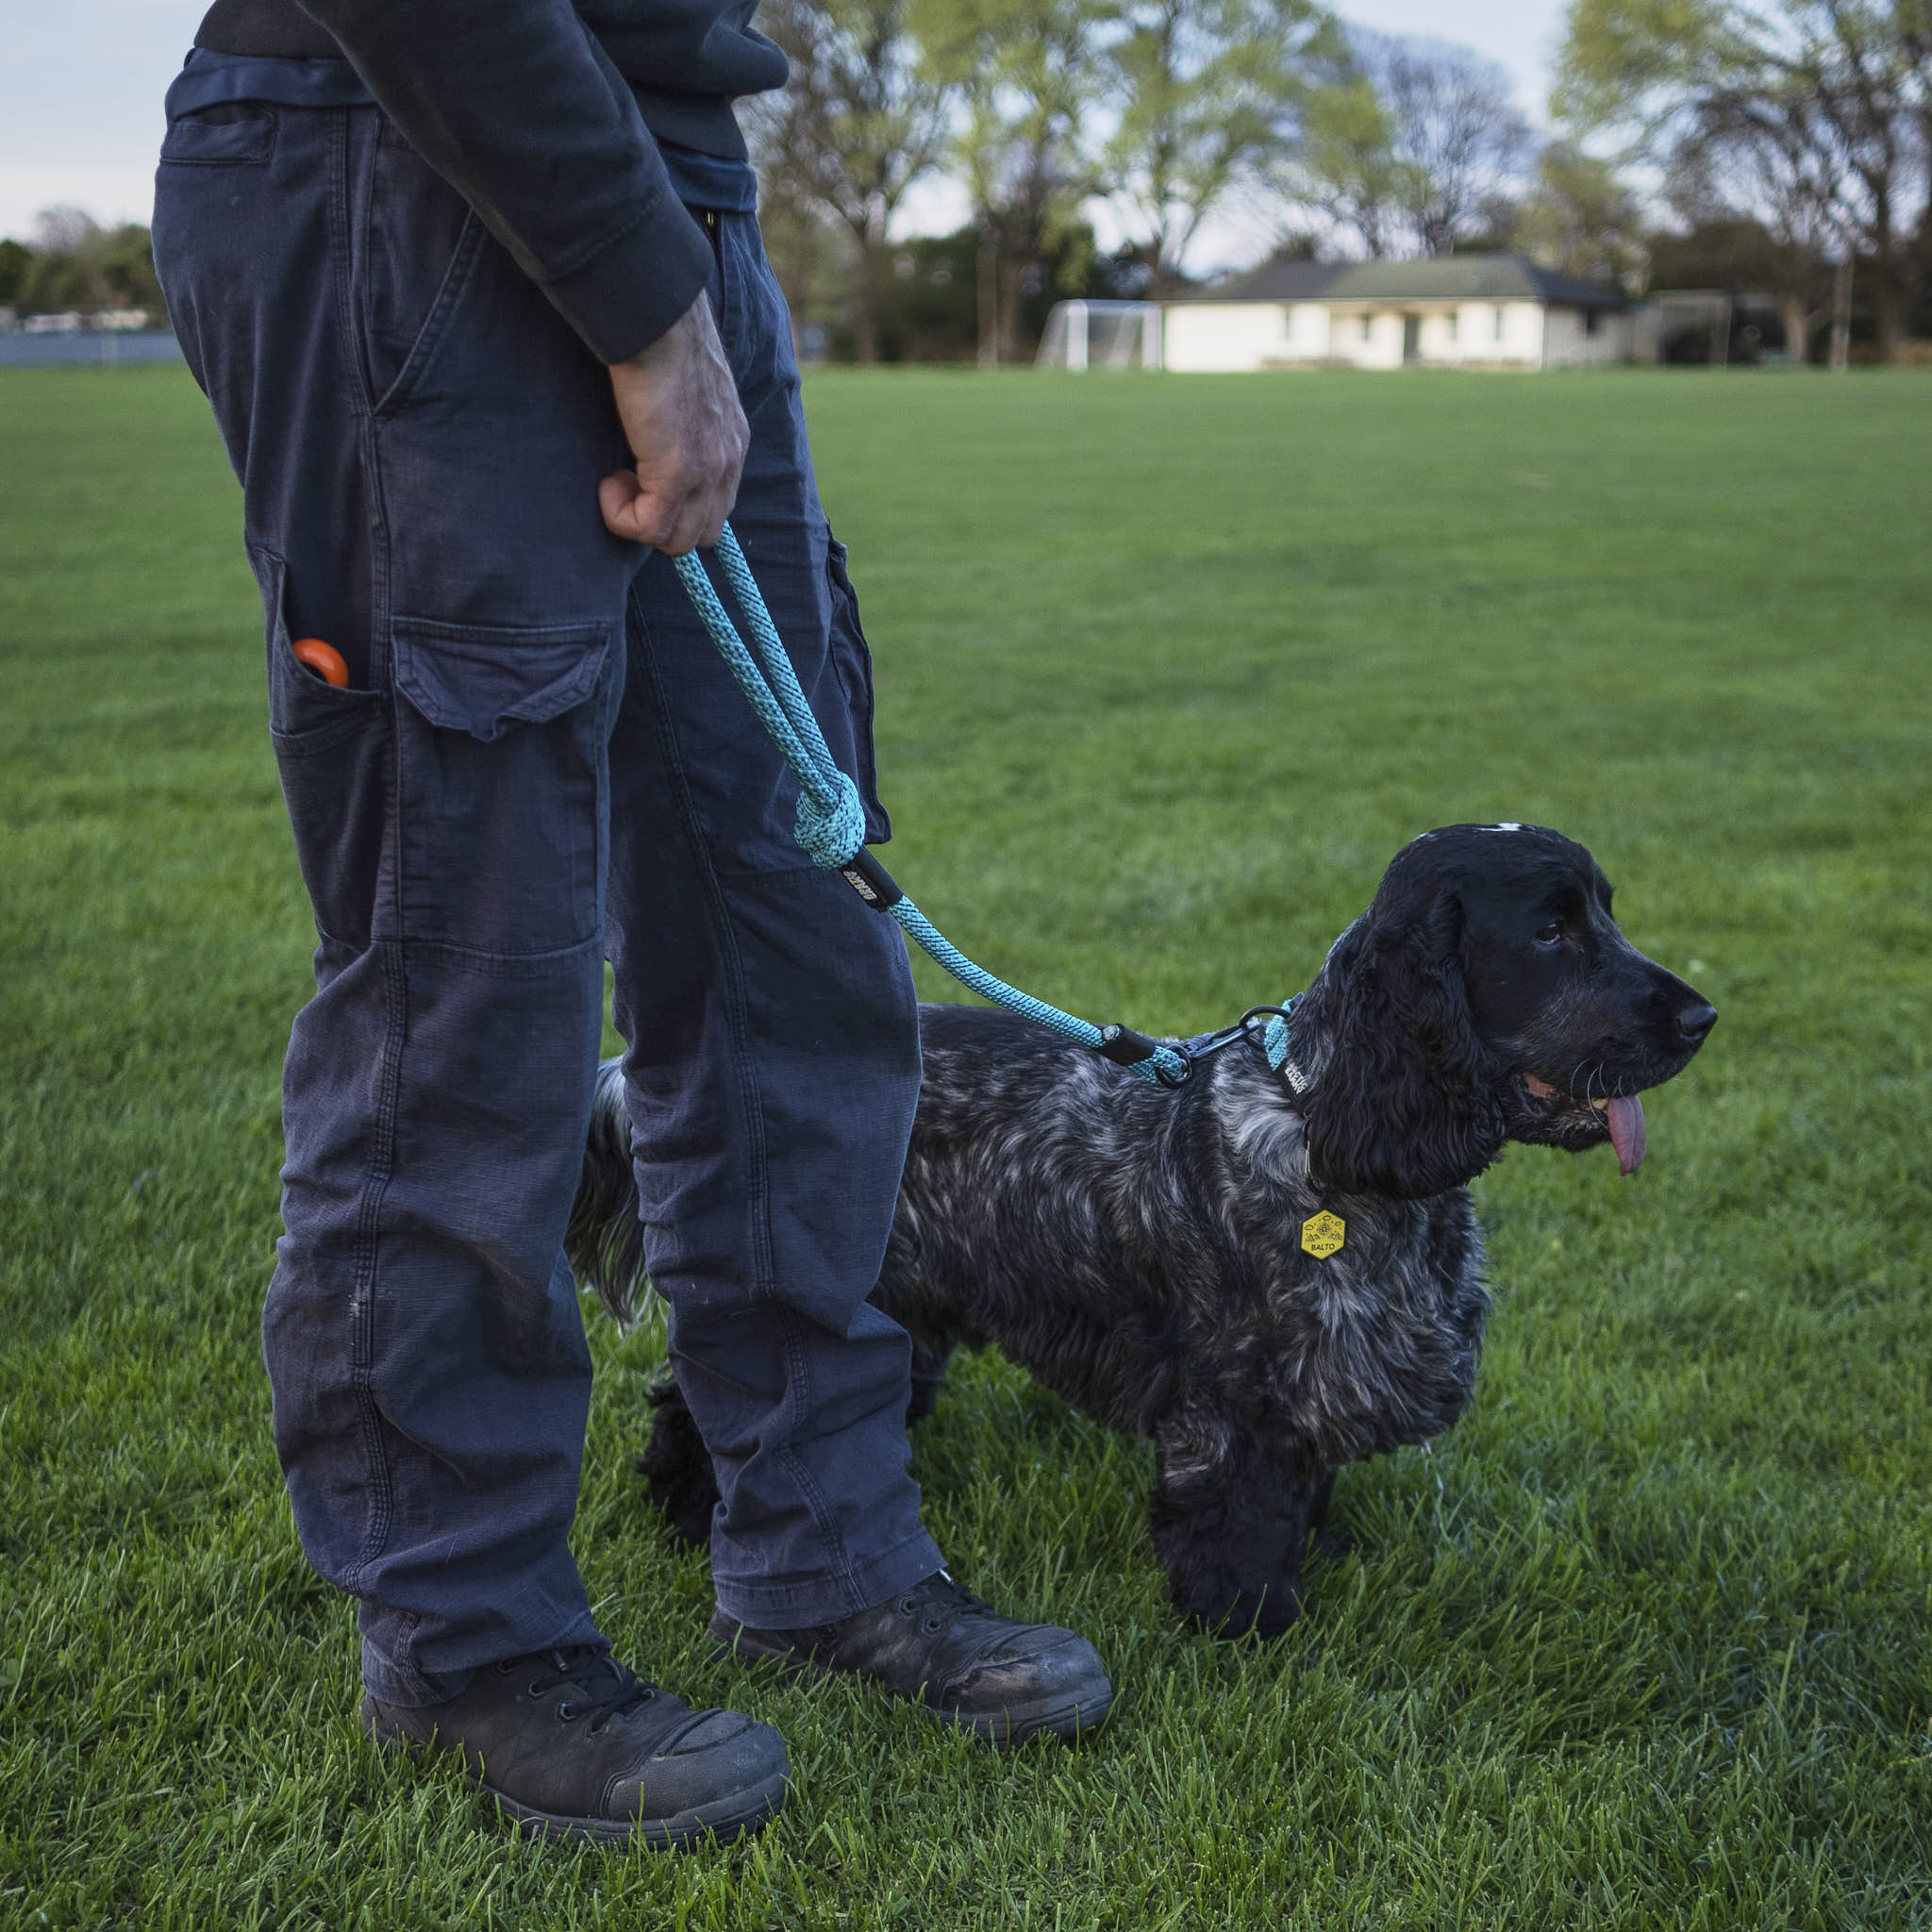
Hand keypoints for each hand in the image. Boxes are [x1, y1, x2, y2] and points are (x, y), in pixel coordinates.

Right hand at [598, 291, 748, 554]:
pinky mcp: (680, 474)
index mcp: (732, 442)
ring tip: (615, 478)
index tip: (642, 473)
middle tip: (626, 480)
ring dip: (637, 521)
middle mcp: (728, 462)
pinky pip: (651, 529)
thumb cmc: (656, 340)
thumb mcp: (684, 389)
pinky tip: (608, 481)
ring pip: (677, 541)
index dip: (677, 506)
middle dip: (660, 522)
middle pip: (702, 534)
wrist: (655, 320)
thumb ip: (682, 423)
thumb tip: (652, 441)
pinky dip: (621, 515)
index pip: (717, 508)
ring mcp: (708, 471)